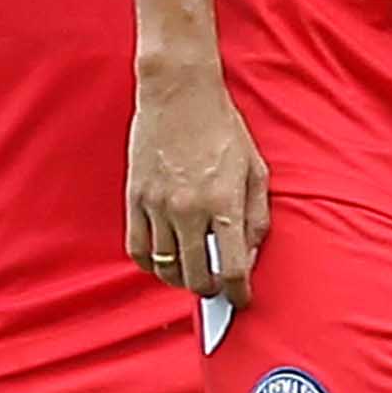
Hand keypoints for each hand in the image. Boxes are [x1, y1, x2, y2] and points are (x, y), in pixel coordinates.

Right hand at [127, 59, 272, 305]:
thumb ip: (256, 216)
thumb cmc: (223, 128)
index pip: (230, 269)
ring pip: (166, 268)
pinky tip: (163, 262)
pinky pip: (138, 249)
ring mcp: (157, 205)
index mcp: (224, 203)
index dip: (238, 294)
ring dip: (181, 279)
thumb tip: (248, 256)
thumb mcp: (255, 169)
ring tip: (192, 274)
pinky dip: (150, 265)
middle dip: (210, 290)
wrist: (178, 92)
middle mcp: (189, 210)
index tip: (241, 300)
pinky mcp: (135, 197)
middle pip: (196, 276)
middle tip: (217, 286)